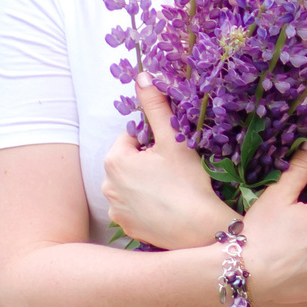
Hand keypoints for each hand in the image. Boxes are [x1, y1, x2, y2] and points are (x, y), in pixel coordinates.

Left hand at [103, 77, 237, 249]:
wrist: (199, 230)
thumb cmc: (187, 182)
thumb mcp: (173, 139)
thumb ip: (156, 106)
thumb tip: (142, 76)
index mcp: (114, 160)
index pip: (131, 137)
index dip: (153, 141)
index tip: (170, 152)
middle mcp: (107, 186)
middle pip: (128, 161)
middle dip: (147, 162)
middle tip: (173, 170)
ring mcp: (115, 209)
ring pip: (130, 185)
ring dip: (145, 183)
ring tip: (170, 190)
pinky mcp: (125, 227)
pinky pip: (133, 207)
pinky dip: (145, 205)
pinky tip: (165, 207)